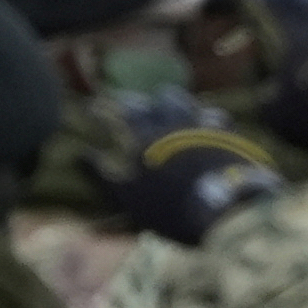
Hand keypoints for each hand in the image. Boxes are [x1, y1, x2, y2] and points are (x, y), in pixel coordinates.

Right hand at [75, 89, 286, 245]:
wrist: (225, 209)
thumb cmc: (168, 205)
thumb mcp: (127, 197)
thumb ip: (101, 174)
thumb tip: (78, 153)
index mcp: (144, 135)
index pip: (121, 110)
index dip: (106, 107)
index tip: (94, 109)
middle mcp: (173, 123)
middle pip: (160, 99)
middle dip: (149, 101)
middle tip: (141, 108)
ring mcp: (204, 128)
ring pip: (190, 104)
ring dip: (180, 106)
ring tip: (176, 112)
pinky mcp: (230, 138)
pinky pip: (218, 119)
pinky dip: (209, 120)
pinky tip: (210, 126)